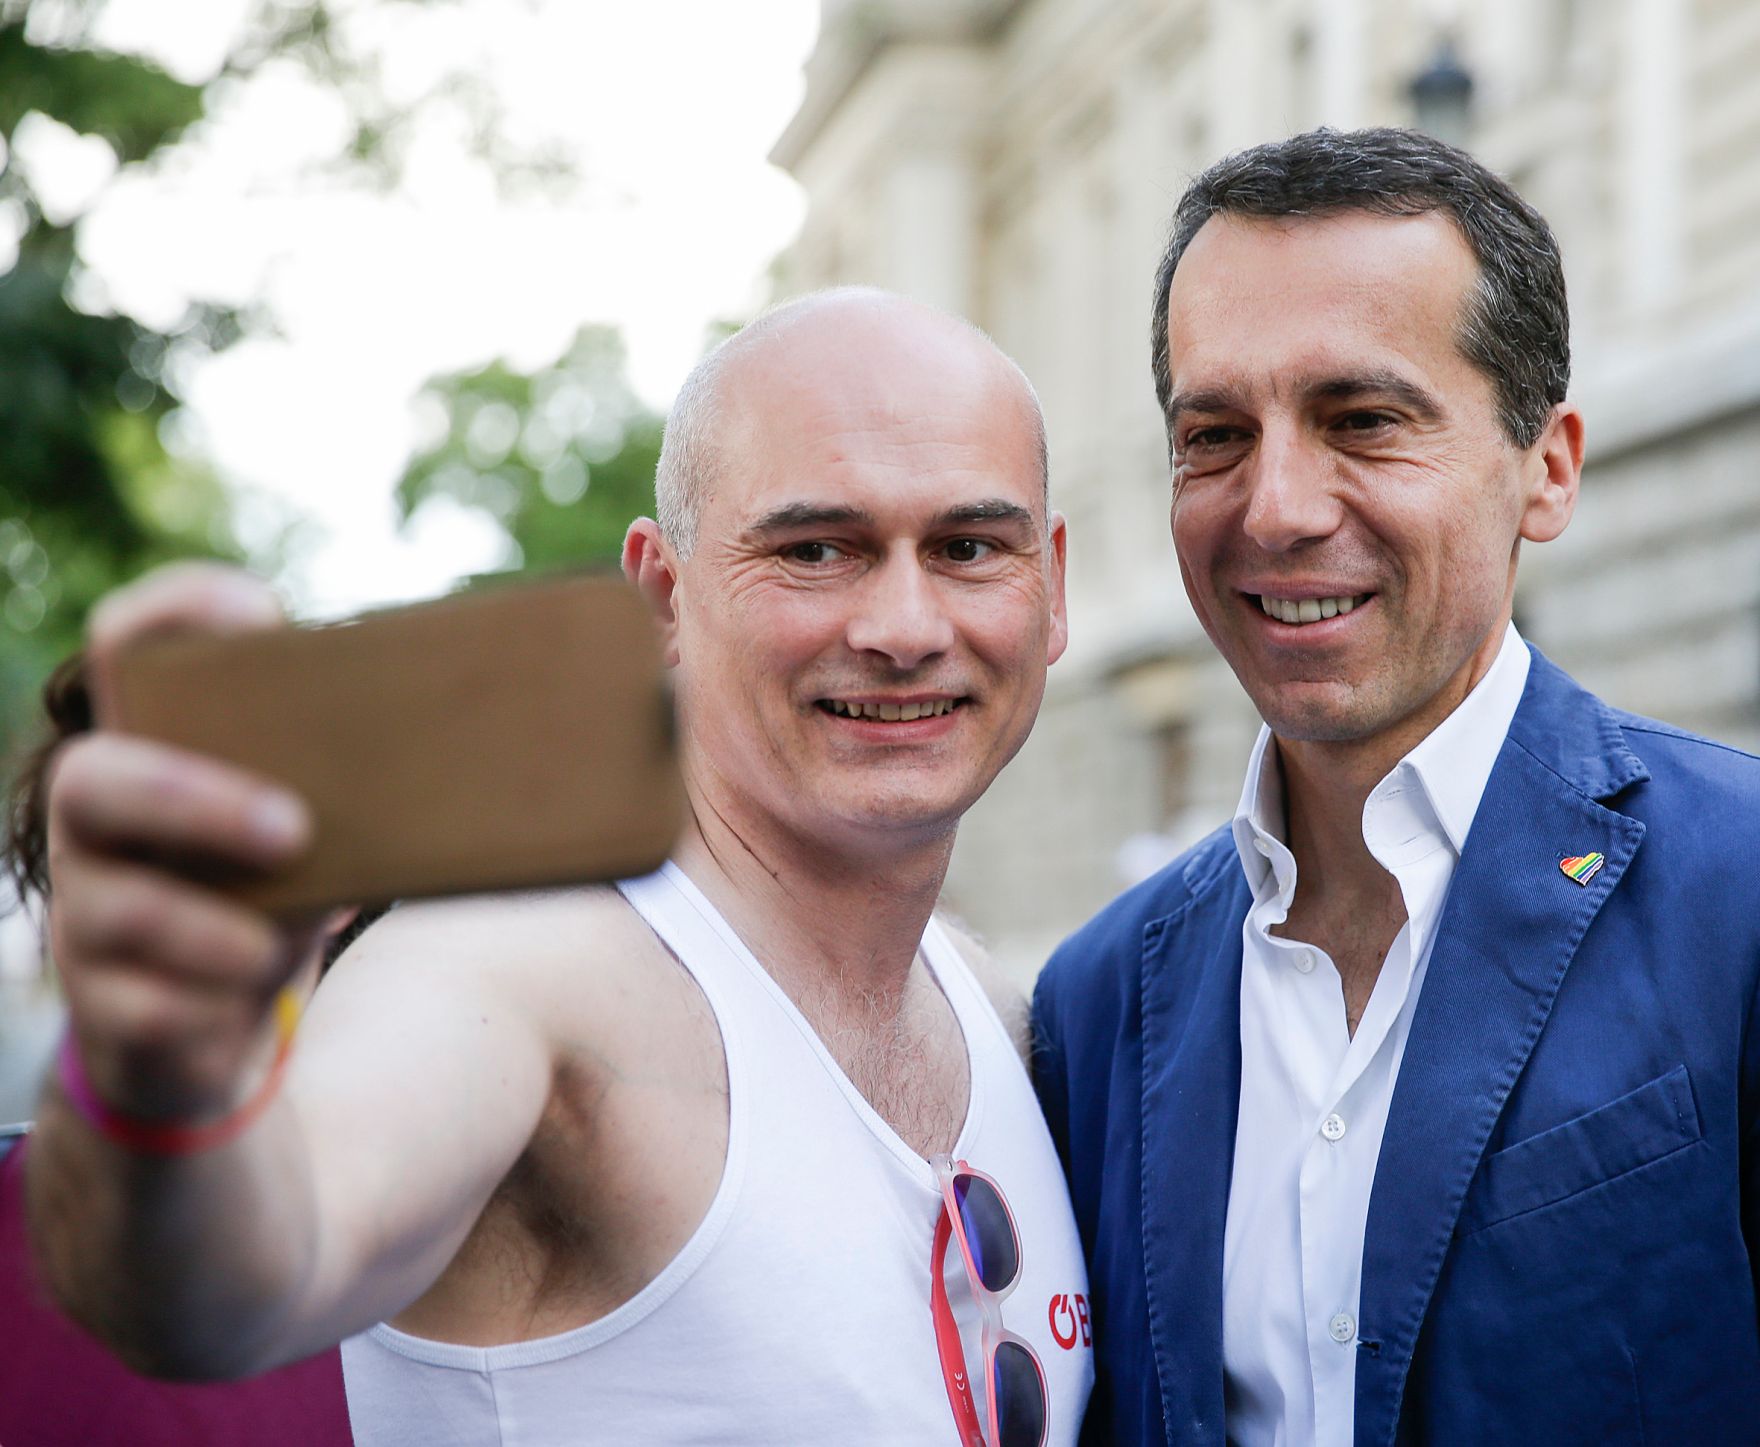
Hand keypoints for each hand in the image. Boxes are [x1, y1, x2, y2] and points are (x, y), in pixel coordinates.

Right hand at [46, 563, 328, 1123]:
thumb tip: (478, 747)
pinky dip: (208, 1007)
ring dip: (214, 930)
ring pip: (117, 909)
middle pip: (92, 780)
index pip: (124, 648)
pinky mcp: (100, 1006)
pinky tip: (242, 1004)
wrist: (209, 1032)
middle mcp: (93, 824)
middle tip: (294, 829)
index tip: (259, 614)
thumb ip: (346, 784)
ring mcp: (84, 914)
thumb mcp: (312, 835)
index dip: (175, 613)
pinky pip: (144, 1008)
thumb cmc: (273, 900)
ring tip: (279, 944)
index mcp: (149, 754)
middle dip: (195, 801)